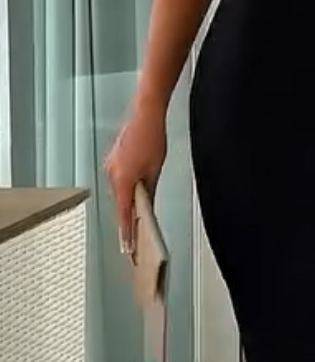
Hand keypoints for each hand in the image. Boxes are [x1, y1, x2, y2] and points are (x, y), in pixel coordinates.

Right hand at [103, 96, 167, 253]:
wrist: (145, 115)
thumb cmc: (152, 139)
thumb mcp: (155, 170)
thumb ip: (149, 191)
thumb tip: (147, 206)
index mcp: (122, 180)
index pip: (124, 213)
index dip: (126, 232)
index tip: (127, 246)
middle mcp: (112, 174)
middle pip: (120, 203)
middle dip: (128, 217)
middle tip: (136, 235)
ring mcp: (110, 166)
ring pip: (119, 191)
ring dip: (128, 199)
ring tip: (140, 208)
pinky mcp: (112, 159)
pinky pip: (118, 180)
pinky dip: (126, 187)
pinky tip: (136, 187)